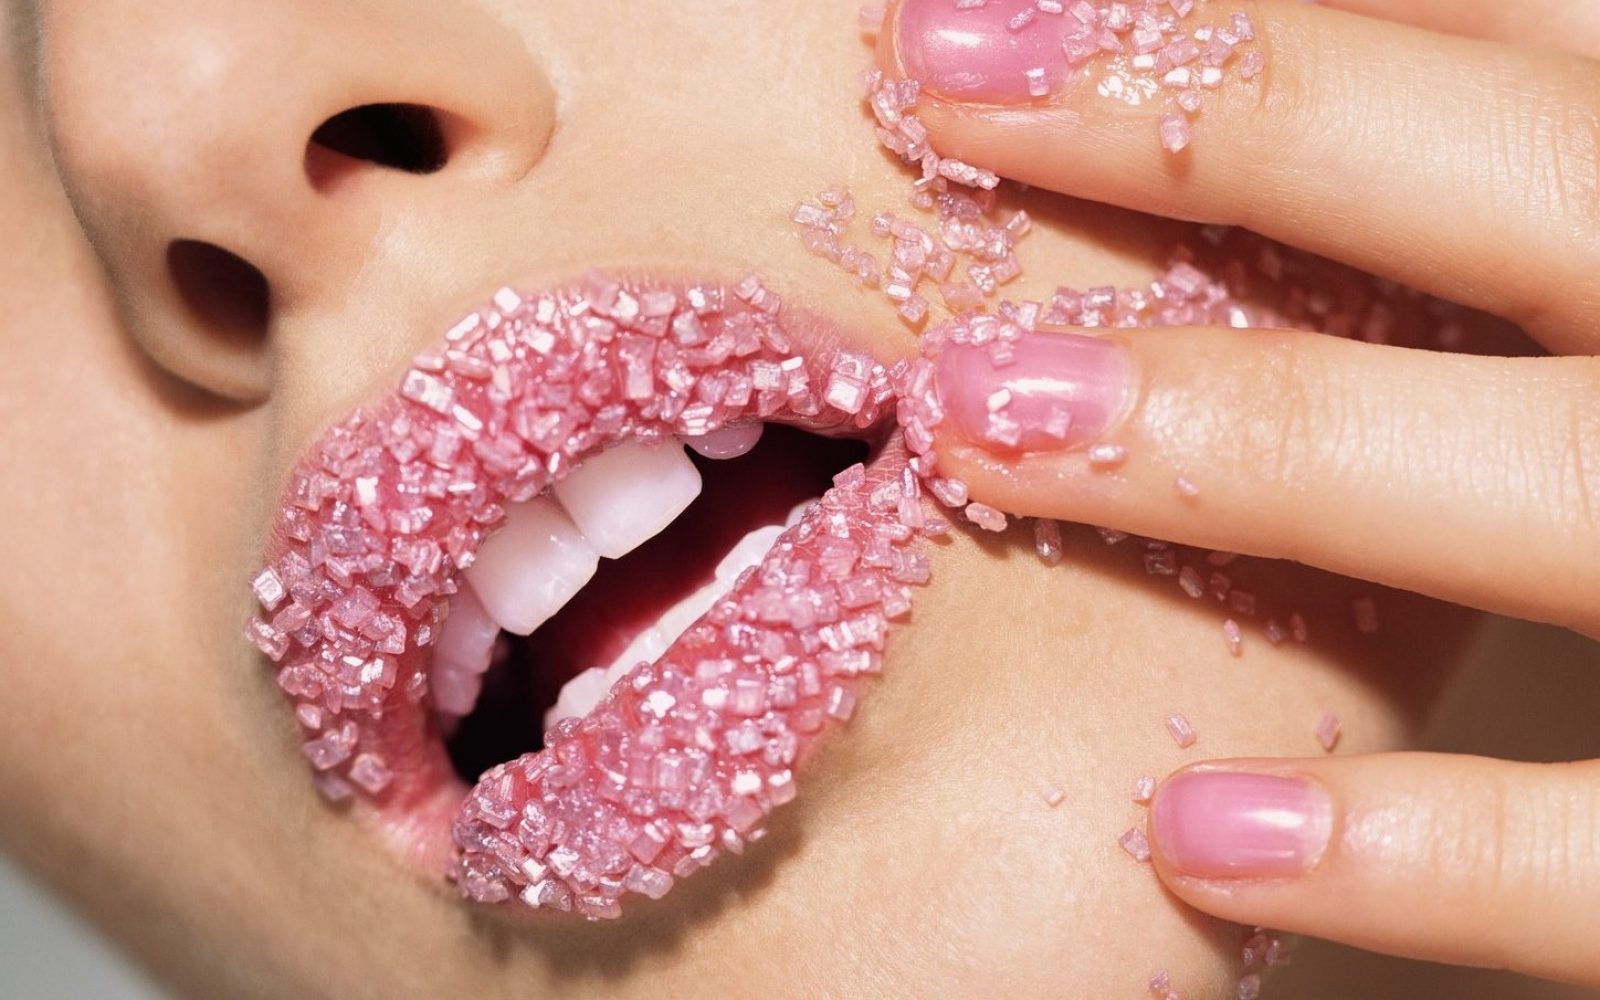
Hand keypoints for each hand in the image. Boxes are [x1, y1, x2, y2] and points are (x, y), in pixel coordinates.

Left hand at [880, 0, 1599, 985]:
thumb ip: (1557, 172)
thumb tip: (1386, 76)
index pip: (1538, 41)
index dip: (1281, 7)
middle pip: (1534, 178)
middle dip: (1222, 116)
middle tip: (939, 82)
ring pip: (1552, 482)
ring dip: (1253, 437)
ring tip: (978, 419)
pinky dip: (1427, 847)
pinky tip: (1195, 832)